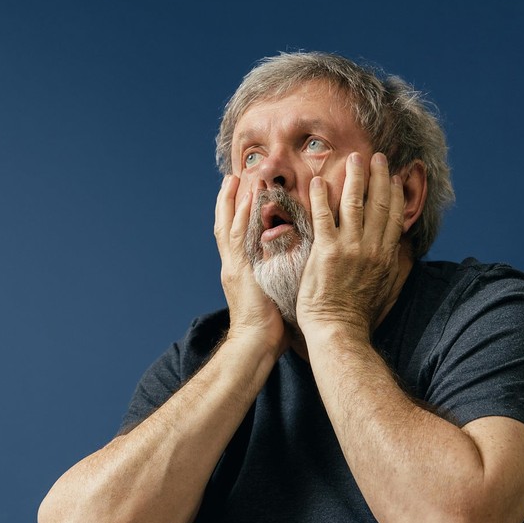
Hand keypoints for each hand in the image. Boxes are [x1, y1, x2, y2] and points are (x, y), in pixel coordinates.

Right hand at [214, 175, 286, 353]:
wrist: (255, 345)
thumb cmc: (269, 330)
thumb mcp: (274, 297)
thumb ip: (279, 279)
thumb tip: (297, 269)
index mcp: (241, 272)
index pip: (236, 237)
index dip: (236, 215)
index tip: (241, 194)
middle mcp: (233, 265)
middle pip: (226, 226)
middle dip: (228, 201)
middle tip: (233, 177)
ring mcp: (234, 267)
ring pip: (229, 225)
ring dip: (233, 200)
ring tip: (237, 178)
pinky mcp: (239, 270)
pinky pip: (239, 236)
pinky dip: (242, 215)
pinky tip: (247, 197)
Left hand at [295, 152, 406, 339]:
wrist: (338, 329)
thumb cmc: (359, 314)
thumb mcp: (388, 288)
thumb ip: (395, 266)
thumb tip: (403, 250)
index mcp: (386, 255)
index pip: (394, 216)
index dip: (395, 193)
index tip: (394, 177)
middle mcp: (371, 248)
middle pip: (379, 203)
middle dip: (379, 177)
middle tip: (378, 157)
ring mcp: (350, 248)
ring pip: (354, 204)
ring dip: (355, 178)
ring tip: (353, 159)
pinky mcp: (327, 252)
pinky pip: (324, 216)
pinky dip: (322, 197)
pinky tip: (319, 181)